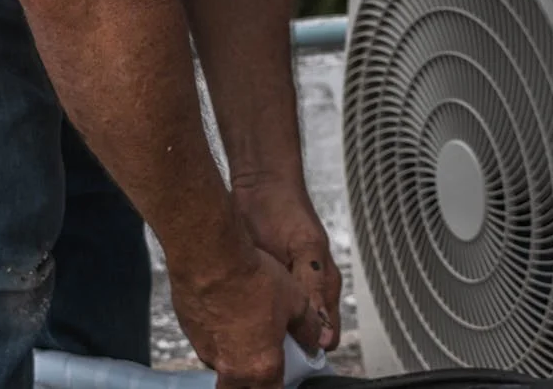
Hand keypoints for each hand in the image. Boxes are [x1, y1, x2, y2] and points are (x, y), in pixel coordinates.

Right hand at [170, 247, 322, 388]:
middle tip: (263, 369)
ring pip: (222, 369)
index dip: (281, 386)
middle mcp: (231, 366)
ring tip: (247, 334)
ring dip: (234, 361)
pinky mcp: (190, 333)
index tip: (285, 377)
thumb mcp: (296, 301)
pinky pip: (207, 346)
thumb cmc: (253, 278)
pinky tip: (227, 315)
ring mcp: (207, 351)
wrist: (210, 256)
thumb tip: (316, 340)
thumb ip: (309, 328)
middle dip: (252, 385)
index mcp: (261, 365)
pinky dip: (219, 339)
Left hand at [233, 179, 342, 350]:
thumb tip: (323, 336)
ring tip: (241, 341)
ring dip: (260, 336)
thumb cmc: (286, 211)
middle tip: (258, 354)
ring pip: (272, 329)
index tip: (286, 365)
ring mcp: (279, 290)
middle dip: (280, 349)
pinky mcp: (256, 285)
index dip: (308, 354)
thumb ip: (314, 289)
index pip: (323, 338)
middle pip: (296, 338)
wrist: (258, 186)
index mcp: (323, 288)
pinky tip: (229, 321)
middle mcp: (303, 293)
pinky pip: (253, 313)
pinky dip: (243, 320)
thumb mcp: (304, 250)